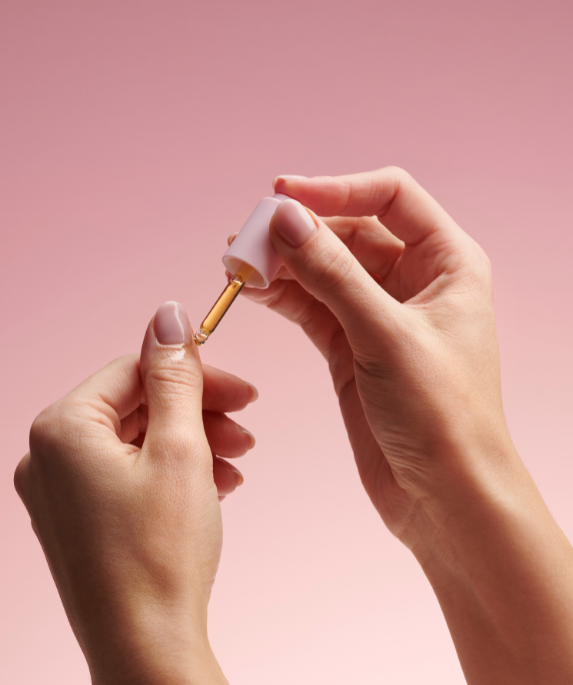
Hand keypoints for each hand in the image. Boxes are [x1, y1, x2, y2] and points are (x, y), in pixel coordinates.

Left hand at [14, 302, 251, 684]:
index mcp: (61, 427)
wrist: (146, 650)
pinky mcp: (75, 520)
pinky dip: (171, 473)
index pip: (135, 370)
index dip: (195, 375)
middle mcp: (46, 455)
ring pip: (135, 442)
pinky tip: (214, 485)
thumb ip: (174, 375)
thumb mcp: (180, 447)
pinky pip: (126, 474)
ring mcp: (57, 491)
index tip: (243, 389)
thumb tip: (168, 313)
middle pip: (135, 406)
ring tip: (238, 463)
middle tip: (247, 425)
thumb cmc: (161, 552)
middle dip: (198, 414)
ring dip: (192, 444)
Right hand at [243, 167, 508, 542]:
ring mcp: (379, 314)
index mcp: (447, 262)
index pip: (389, 196)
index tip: (283, 195)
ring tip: (237, 263)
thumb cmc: (443, 416)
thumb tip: (284, 219)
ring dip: (282, 263)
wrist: (445, 497)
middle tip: (247, 238)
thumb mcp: (385, 335)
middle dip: (298, 232)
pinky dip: (282, 296)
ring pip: (323, 269)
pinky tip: (252, 290)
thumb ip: (332, 273)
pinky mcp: (351, 346)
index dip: (336, 188)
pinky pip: (311, 306)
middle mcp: (415, 281)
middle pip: (348, 231)